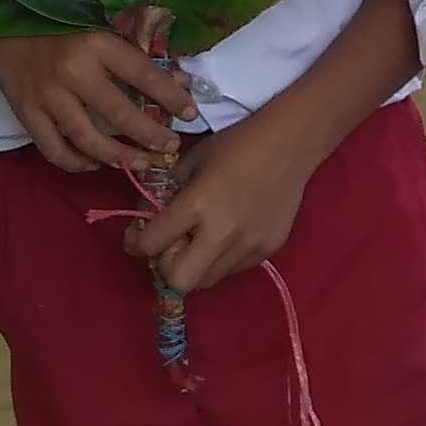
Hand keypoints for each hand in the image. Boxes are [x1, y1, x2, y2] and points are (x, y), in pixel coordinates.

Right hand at [0, 28, 195, 176]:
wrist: (2, 26)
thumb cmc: (60, 28)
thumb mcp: (101, 33)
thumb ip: (137, 59)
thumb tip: (181, 82)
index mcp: (96, 44)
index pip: (143, 75)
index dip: (171, 98)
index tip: (190, 114)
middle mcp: (73, 72)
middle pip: (120, 115)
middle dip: (150, 136)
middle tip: (169, 147)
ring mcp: (47, 96)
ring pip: (88, 140)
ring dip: (119, 158)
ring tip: (141, 163)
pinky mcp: (26, 114)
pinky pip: (55, 150)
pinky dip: (77, 163)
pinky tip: (95, 164)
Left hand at [121, 106, 311, 294]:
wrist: (290, 144)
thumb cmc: (236, 146)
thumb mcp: (190, 162)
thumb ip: (166, 194)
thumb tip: (150, 219)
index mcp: (197, 205)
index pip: (150, 244)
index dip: (135, 242)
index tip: (138, 235)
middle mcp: (222, 233)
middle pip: (179, 281)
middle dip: (166, 266)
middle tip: (172, 245)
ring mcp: (249, 246)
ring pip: (207, 281)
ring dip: (195, 265)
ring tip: (201, 241)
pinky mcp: (268, 250)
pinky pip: (233, 269)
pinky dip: (222, 259)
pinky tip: (229, 234)